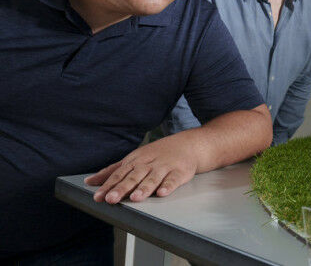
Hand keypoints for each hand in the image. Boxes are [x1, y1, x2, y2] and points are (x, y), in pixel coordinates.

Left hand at [84, 133, 198, 203]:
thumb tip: (90, 181)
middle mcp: (148, 164)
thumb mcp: (133, 159)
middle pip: (134, 176)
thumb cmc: (157, 154)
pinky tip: (162, 192)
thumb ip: (112, 171)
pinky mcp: (179, 172)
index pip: (119, 174)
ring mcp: (164, 167)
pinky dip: (168, 186)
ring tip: (135, 198)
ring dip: (144, 188)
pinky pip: (173, 179)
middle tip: (112, 199)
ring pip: (153, 178)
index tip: (98, 197)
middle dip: (122, 187)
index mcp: (135, 161)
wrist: (187, 145)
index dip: (108, 185)